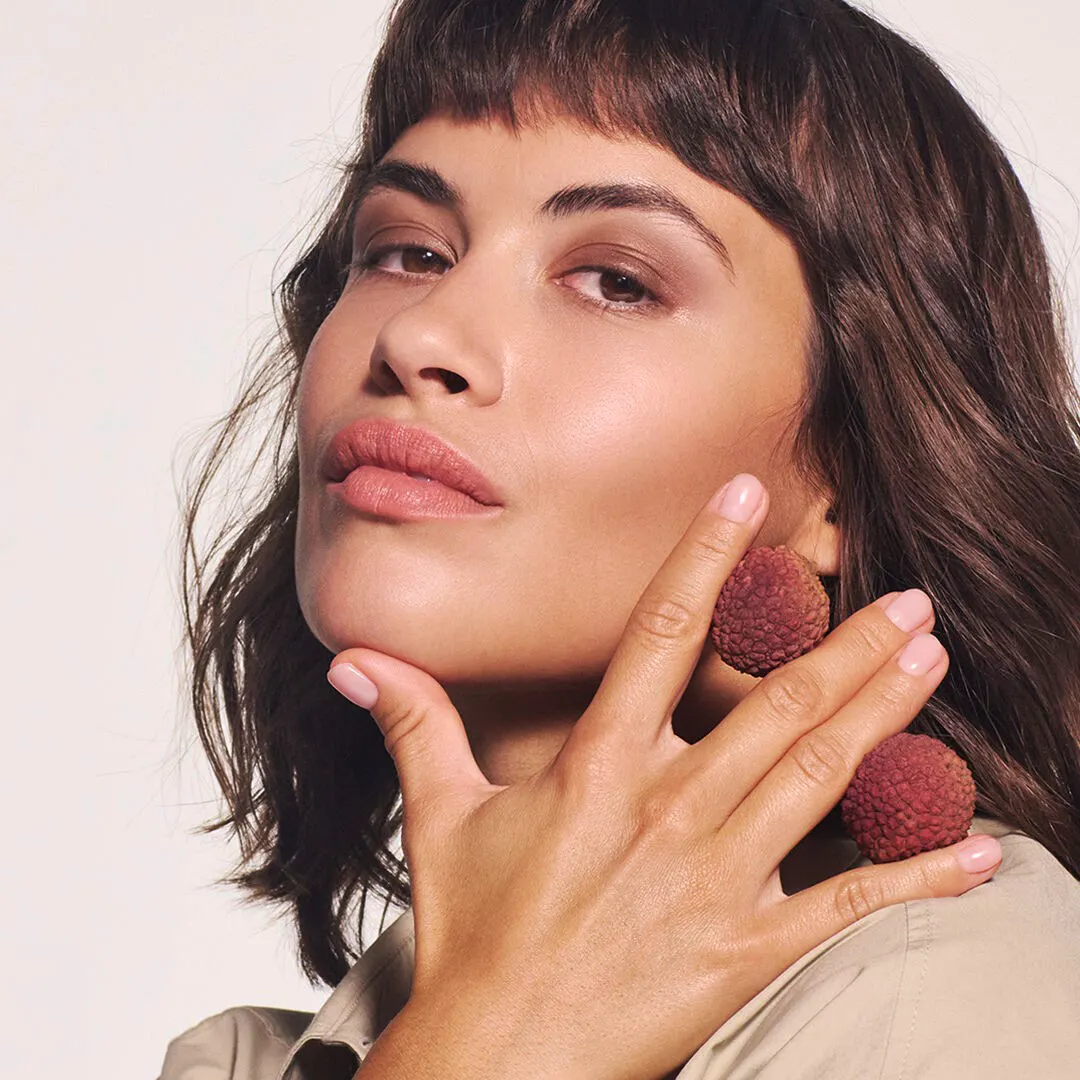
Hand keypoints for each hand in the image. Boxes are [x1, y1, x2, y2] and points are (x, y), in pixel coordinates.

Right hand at [328, 474, 999, 1079]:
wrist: (495, 1060)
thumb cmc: (470, 935)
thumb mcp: (439, 818)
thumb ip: (415, 723)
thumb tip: (355, 658)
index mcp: (597, 769)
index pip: (659, 635)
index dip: (704, 558)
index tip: (746, 498)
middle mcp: (665, 810)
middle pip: (773, 705)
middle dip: (847, 644)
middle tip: (909, 596)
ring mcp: (713, 880)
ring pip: (817, 777)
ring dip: (883, 715)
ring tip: (932, 659)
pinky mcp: (746, 949)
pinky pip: (846, 905)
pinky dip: (919, 877)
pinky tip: (983, 852)